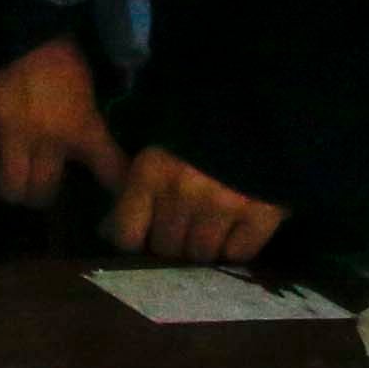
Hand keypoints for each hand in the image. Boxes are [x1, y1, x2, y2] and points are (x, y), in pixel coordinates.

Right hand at [0, 39, 122, 209]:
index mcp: (82, 127)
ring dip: (14, 190)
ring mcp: (10, 129)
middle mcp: (46, 136)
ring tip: (15, 186)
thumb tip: (125, 170)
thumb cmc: (68, 64)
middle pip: (43, 191)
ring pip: (9, 183)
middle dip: (43, 197)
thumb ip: (104, 139)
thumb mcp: (96, 102)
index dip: (112, 194)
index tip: (111, 215)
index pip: (107, 173)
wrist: (30, 30)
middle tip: (43, 193)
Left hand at [103, 145, 286, 265]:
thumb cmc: (198, 128)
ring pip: (201, 255)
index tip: (144, 235)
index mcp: (149, 172)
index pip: (127, 235)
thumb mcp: (154, 147)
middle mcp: (183, 191)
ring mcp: (223, 204)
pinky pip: (238, 253)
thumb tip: (106, 231)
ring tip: (211, 225)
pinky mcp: (261, 213)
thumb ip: (130, 186)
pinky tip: (237, 228)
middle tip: (183, 226)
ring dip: (203, 247)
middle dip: (171, 242)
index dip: (135, 240)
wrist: (258, 112)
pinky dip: (236, 248)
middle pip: (166, 248)